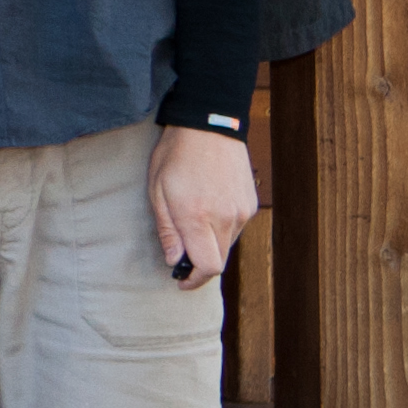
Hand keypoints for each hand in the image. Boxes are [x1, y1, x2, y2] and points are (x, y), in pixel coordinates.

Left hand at [150, 125, 255, 289]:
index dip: (195, 279)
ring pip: (227, 244)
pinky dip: (221, 229)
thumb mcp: (156, 191)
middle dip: (199, 263)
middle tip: (180, 255)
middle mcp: (226, 217)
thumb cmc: (175, 156)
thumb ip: (167, 230)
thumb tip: (173, 260)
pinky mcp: (250, 203)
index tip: (181, 281)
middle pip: (218, 259)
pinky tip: (207, 209)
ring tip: (190, 221)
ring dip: (209, 244)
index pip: (208, 266)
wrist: (209, 127)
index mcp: (198, 216)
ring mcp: (242, 211)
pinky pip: (236, 228)